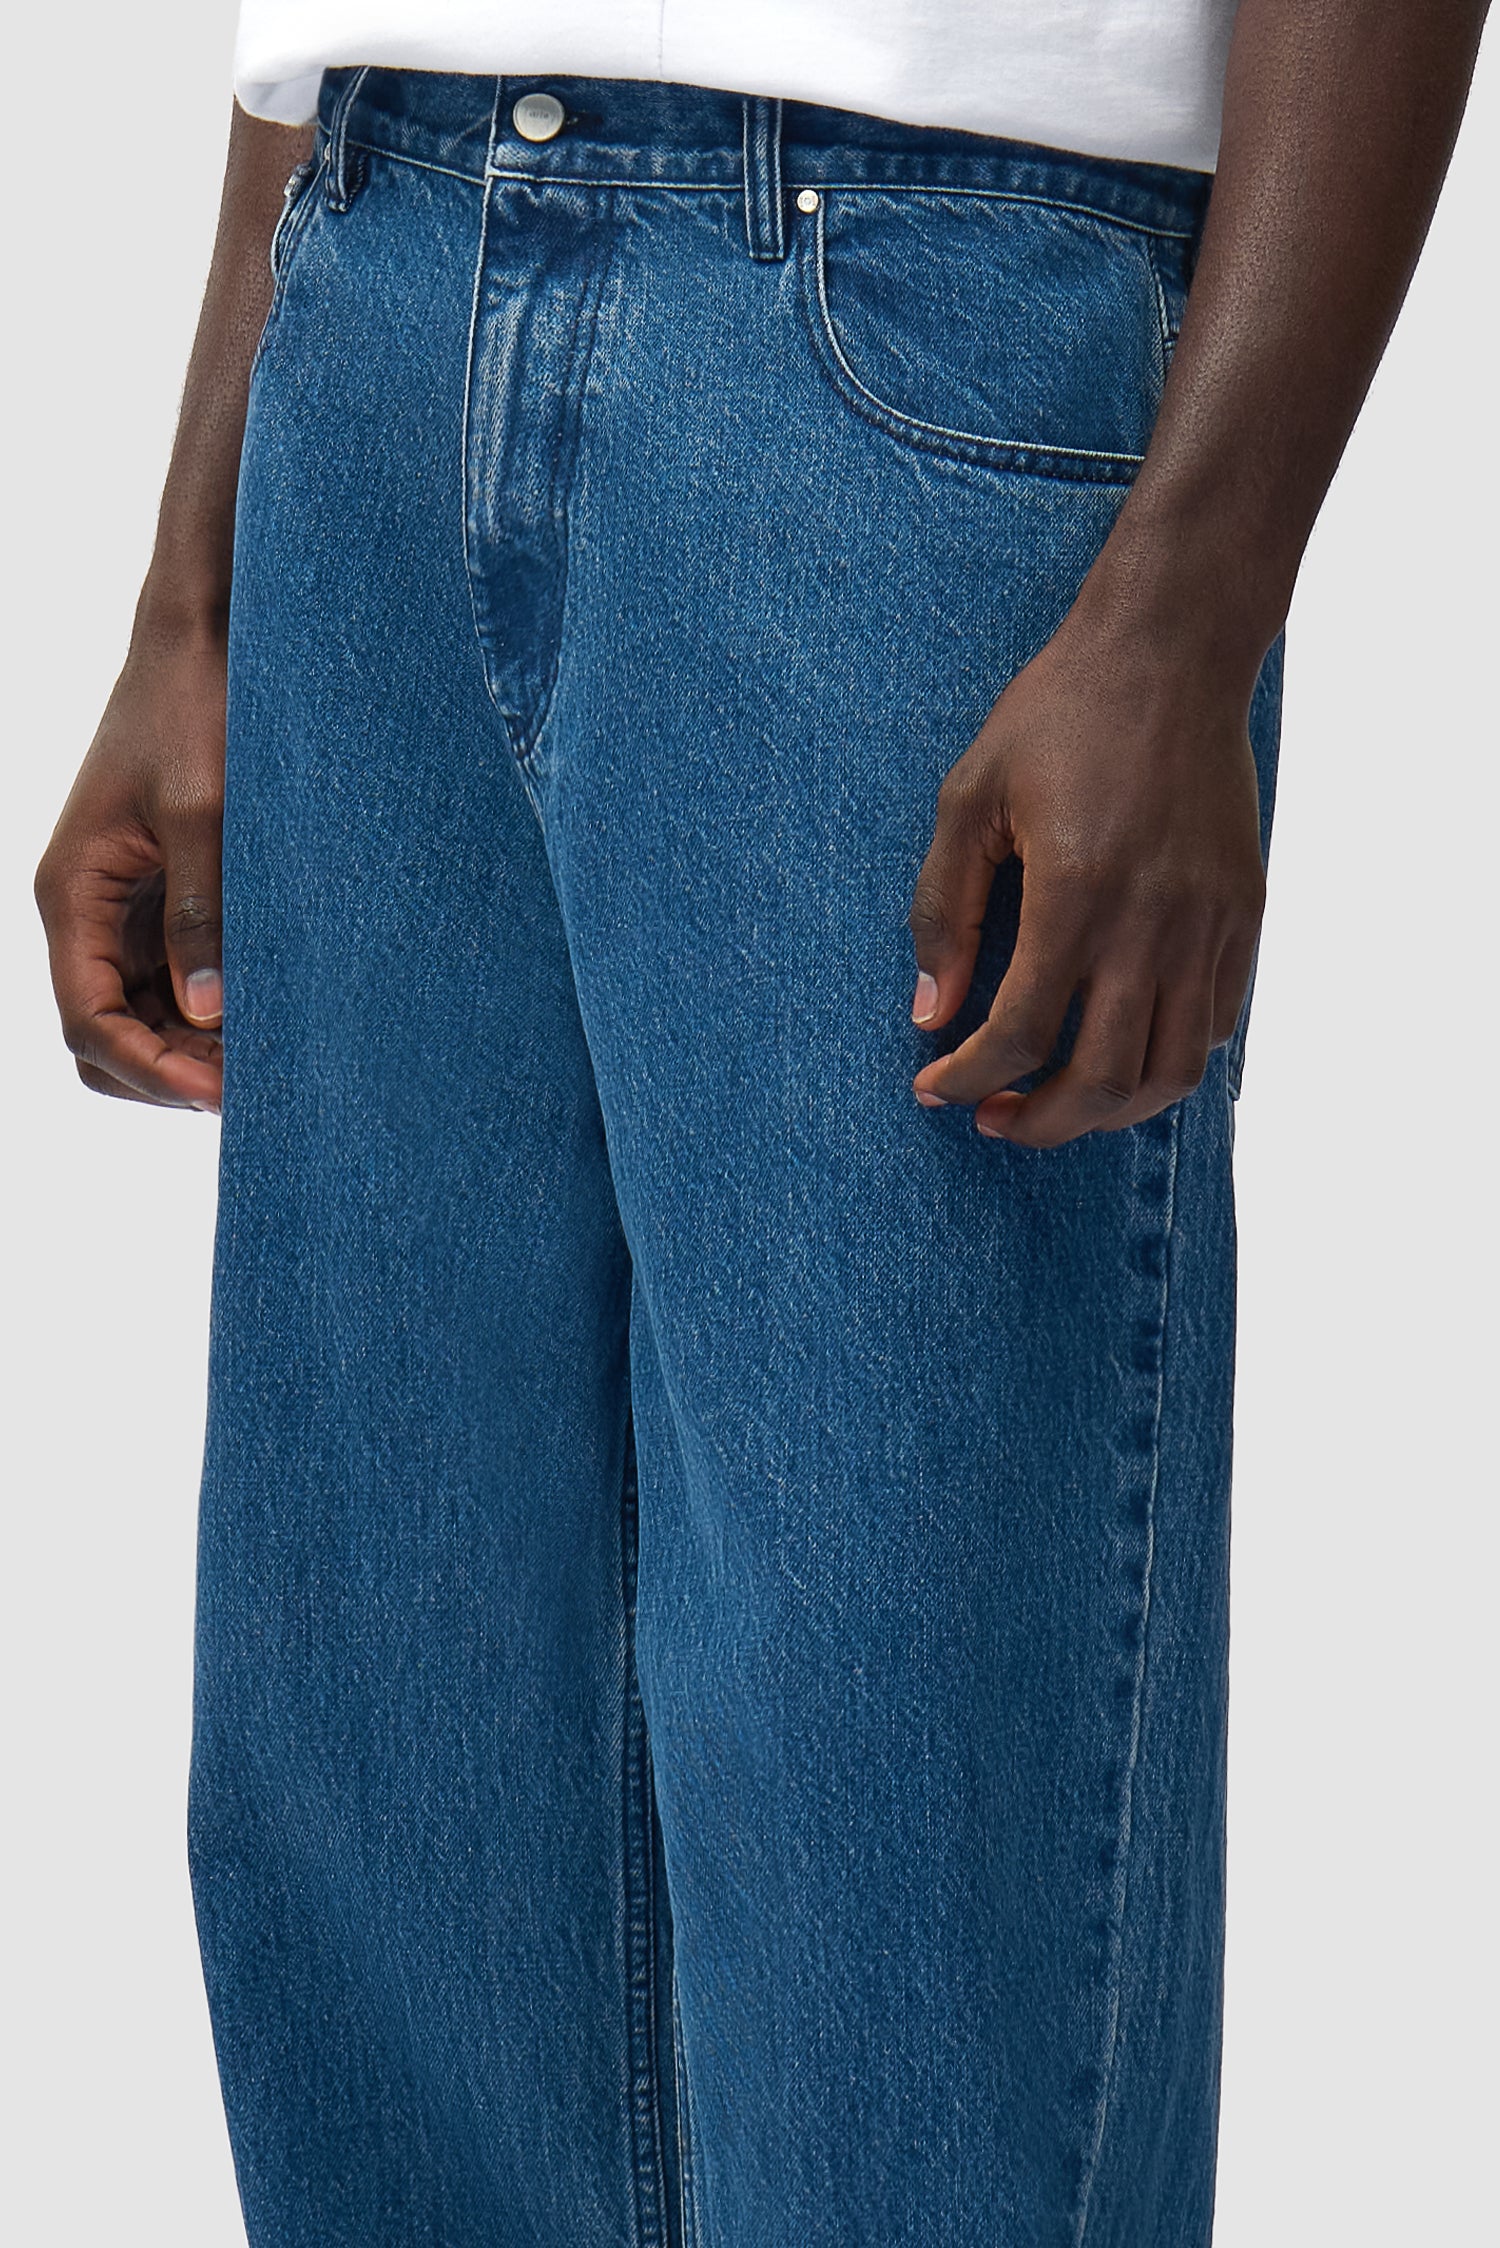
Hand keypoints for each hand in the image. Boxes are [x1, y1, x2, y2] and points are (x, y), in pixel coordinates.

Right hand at [35, 624, 226, 1111]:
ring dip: (189, 1048)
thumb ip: (201, 912)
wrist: (200, 646)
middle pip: (104, 1033)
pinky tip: (264, 1016)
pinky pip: (169, 979)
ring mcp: (119, 909)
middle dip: (165, 1071)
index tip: (218, 1091)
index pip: (87, 1019)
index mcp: (72, 893)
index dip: (147, 1068)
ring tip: (266, 1059)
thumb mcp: (203, 813)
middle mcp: (85, 910)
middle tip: (252, 1087)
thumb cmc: (194, 712)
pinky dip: (207, 1010)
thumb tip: (206, 1013)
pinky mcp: (156, 899)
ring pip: (138, 1015)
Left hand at [909, 596, 1265, 1147]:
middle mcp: (1152, 924)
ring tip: (1055, 1102)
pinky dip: (1164, 1061)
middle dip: (1036, 1124)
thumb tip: (930, 1010)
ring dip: (1106, 1111)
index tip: (934, 1088)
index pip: (1017, 1035)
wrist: (1172, 652)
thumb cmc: (1059, 715)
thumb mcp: (970, 799)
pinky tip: (1117, 1045)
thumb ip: (945, 912)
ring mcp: (1209, 924)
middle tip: (991, 1119)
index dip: (967, 1080)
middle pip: (1101, 1082)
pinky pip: (1215, 1026)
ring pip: (1170, 1073)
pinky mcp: (1244, 914)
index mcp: (1076, 894)